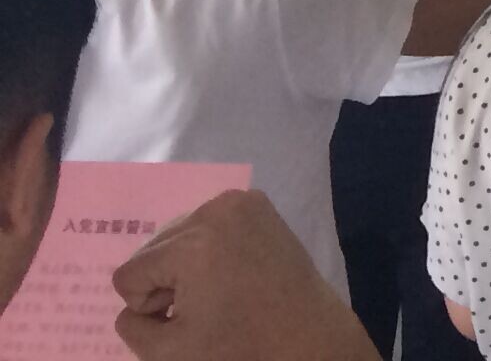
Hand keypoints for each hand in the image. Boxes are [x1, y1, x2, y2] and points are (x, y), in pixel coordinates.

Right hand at [114, 189, 376, 360]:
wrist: (306, 333)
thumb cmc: (238, 346)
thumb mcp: (167, 351)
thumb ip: (132, 326)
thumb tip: (133, 305)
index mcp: (192, 244)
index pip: (129, 274)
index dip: (147, 305)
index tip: (183, 318)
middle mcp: (215, 209)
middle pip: (153, 249)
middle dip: (165, 281)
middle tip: (203, 306)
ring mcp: (240, 201)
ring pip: (178, 234)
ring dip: (184, 263)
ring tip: (217, 289)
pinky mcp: (258, 203)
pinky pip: (207, 222)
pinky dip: (208, 246)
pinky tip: (230, 270)